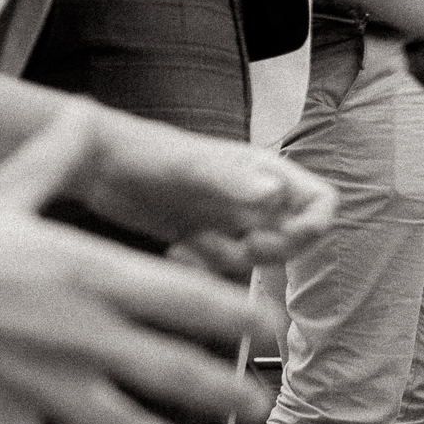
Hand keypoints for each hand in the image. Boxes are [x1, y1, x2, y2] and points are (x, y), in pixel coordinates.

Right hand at [0, 106, 277, 423]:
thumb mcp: (1, 190)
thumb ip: (58, 156)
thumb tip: (83, 109)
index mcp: (91, 273)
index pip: (189, 296)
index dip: (241, 314)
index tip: (274, 326)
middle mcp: (80, 331)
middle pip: (174, 368)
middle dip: (223, 392)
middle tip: (259, 409)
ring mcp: (41, 381)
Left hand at [75, 110, 336, 275]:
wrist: (102, 165)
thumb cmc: (150, 154)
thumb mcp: (194, 168)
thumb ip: (235, 181)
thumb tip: (275, 195)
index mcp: (267, 174)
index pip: (321, 203)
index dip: (312, 228)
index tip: (279, 237)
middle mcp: (256, 198)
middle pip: (295, 238)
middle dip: (269, 252)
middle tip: (237, 246)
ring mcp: (230, 220)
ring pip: (257, 257)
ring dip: (230, 262)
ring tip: (194, 243)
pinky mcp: (203, 238)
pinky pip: (222, 268)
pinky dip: (203, 270)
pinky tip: (175, 252)